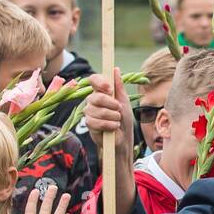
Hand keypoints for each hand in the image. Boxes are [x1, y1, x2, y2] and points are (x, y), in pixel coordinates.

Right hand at [84, 68, 137, 213]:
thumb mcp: (125, 104)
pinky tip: (112, 129)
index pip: (93, 80)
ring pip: (94, 109)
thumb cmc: (125, 124)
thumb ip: (119, 87)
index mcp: (102, 94)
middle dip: (110, 104)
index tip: (108, 87)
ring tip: (117, 122)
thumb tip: (115, 69)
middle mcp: (93, 102)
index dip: (99, 81)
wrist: (123, 143)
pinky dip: (107, 125)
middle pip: (94, 96)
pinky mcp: (89, 126)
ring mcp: (89, 114)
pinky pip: (94, 121)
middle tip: (119, 111)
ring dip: (111, 116)